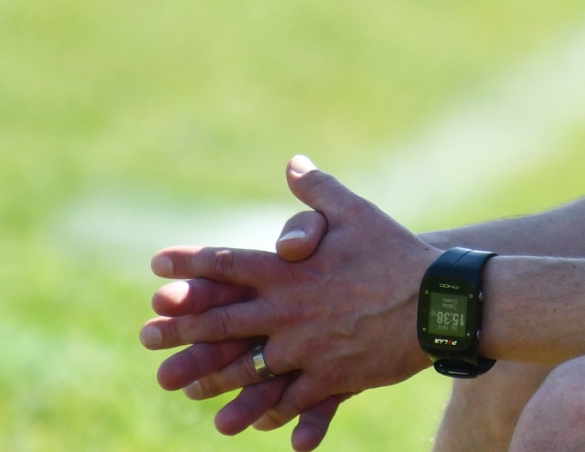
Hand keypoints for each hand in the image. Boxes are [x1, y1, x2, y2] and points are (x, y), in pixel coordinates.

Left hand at [141, 156, 438, 444]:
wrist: (437, 301)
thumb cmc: (395, 251)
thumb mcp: (355, 212)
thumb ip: (317, 192)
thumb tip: (293, 162)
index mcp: (290, 270)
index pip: (228, 264)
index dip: (190, 265)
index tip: (157, 268)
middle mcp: (289, 310)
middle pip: (224, 321)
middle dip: (182, 330)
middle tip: (147, 337)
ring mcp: (307, 348)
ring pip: (249, 368)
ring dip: (213, 380)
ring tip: (184, 390)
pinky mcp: (331, 377)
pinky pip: (291, 399)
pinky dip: (268, 411)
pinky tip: (248, 422)